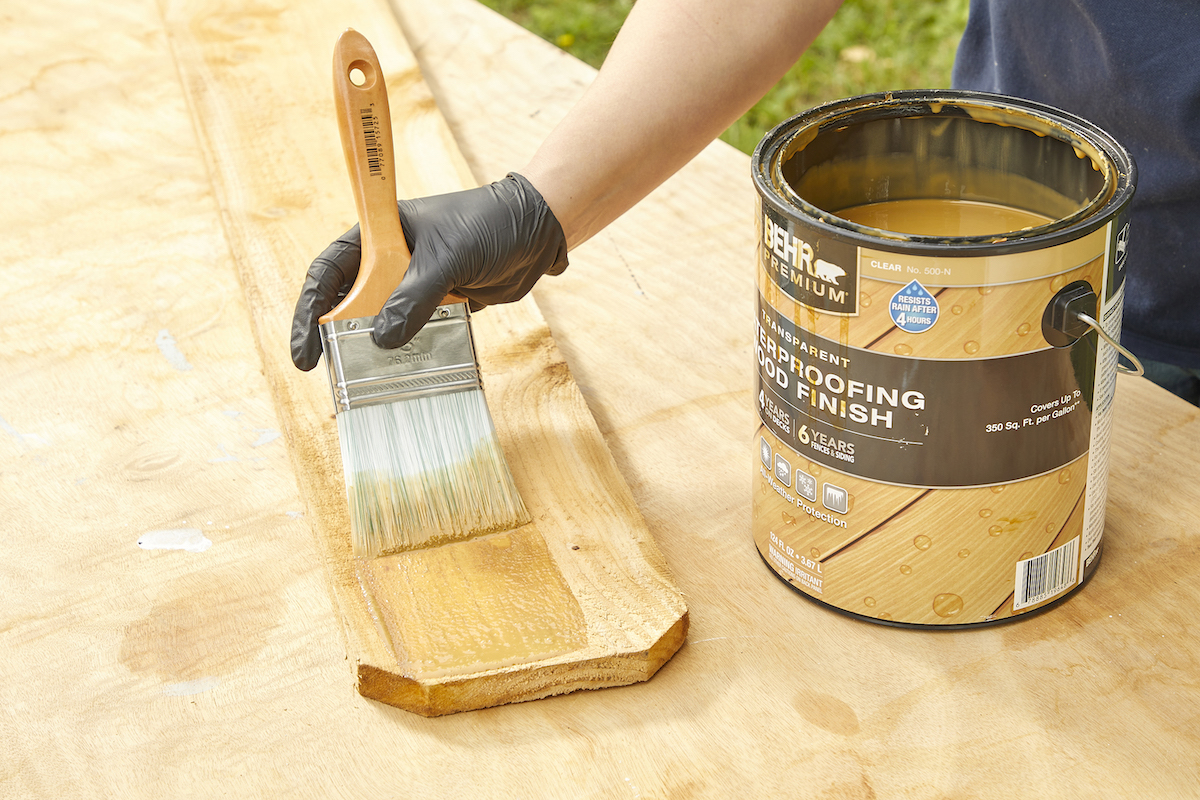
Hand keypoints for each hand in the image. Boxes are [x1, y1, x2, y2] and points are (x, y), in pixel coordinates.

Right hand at [290, 173, 567, 370]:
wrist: (538, 231)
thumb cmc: (489, 225)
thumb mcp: (448, 258)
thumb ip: (414, 298)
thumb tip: (381, 340)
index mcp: (380, 233)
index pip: (330, 271)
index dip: (311, 309)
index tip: (306, 349)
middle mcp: (390, 259)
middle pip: (348, 301)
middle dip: (333, 335)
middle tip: (324, 371)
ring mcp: (414, 283)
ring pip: (381, 321)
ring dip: (370, 347)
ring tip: (357, 379)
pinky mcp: (439, 303)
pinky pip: (414, 331)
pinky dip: (406, 350)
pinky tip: (400, 372)